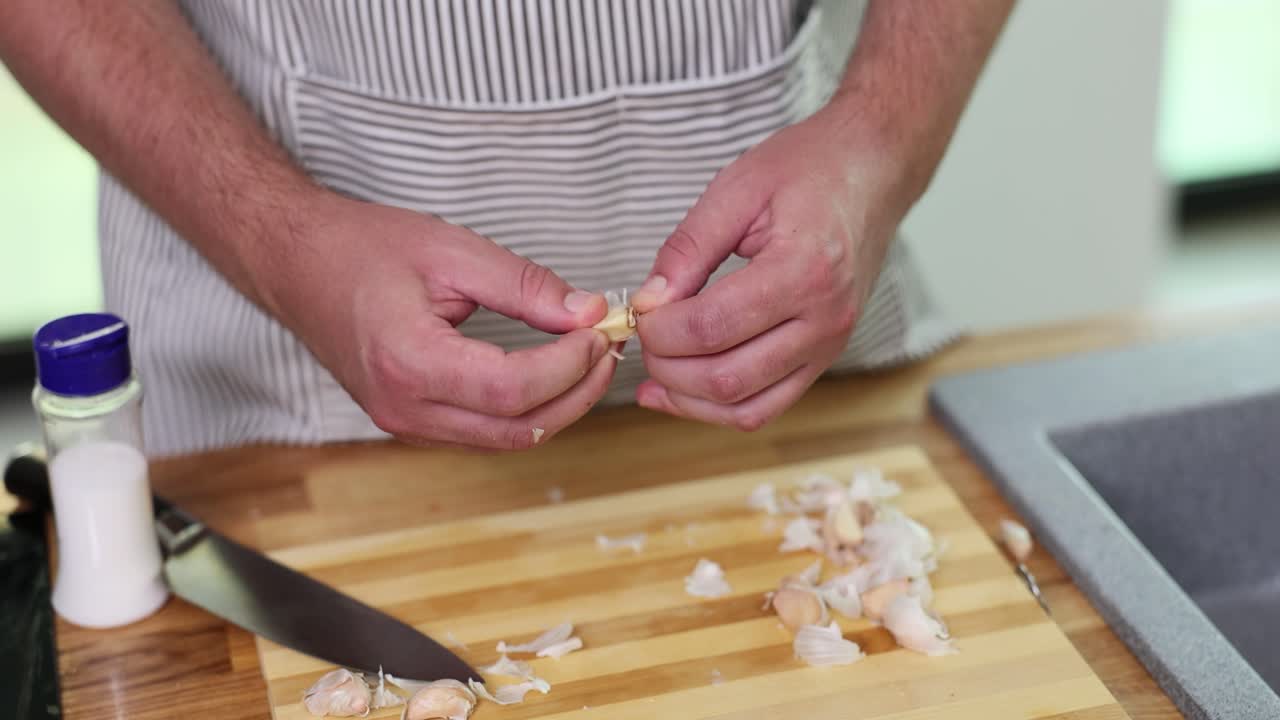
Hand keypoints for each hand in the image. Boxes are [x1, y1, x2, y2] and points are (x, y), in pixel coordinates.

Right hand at [267, 196, 614, 449]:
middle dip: (576, 393)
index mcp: (408, 361)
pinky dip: (525, 413)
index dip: (568, 366)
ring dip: (556, 407)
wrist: (296, 264)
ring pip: (504, 440)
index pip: (512, 388)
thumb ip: (524, 286)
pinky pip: (482, 434)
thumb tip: (586, 312)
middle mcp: (404, 407)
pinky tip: (549, 377)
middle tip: (607, 350)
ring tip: (587, 361)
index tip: (597, 330)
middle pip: (516, 427)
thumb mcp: (451, 250)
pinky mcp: (409, 423)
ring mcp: (403, 423)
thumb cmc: (362, 248)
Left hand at [630, 106, 908, 430]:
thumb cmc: (810, 169)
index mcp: (804, 270)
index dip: (659, 328)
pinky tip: (680, 392)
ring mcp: (829, 346)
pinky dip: (717, 409)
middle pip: (725, 377)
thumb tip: (648, 302)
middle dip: (666, 365)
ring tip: (654, 370)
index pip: (710, 327)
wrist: (874, 171)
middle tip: (643, 333)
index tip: (640, 309)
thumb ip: (687, 249)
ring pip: (745, 408)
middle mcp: (824, 319)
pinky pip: (766, 408)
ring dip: (687, 399)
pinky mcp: (824, 359)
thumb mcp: (737, 189)